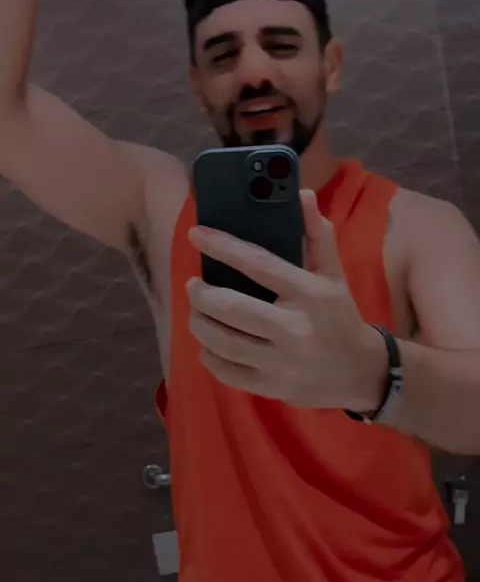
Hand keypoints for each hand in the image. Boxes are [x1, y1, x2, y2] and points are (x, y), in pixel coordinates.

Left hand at [188, 190, 386, 410]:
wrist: (362, 373)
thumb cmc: (340, 316)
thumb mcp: (334, 273)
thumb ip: (317, 234)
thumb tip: (300, 195)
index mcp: (310, 293)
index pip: (258, 263)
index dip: (222, 246)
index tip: (196, 234)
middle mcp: (295, 328)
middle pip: (230, 308)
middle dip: (201, 294)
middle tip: (193, 285)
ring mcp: (282, 362)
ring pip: (221, 341)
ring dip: (199, 323)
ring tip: (197, 312)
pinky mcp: (272, 387)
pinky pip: (226, 371)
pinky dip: (209, 355)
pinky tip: (209, 343)